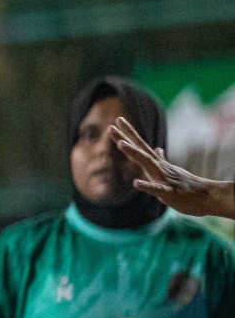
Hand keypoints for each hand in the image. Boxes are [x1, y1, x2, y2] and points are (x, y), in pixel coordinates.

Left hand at [109, 117, 234, 218]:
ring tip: (120, 144)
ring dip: (134, 153)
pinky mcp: (169, 192)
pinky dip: (147, 185)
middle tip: (110, 127)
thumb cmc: (186, 185)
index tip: (117, 120)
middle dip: (125, 139)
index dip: (128, 134)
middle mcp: (159, 167)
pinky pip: (157, 189)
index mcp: (156, 164)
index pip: (140, 146)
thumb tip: (157, 150)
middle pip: (140, 150)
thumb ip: (161, 161)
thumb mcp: (170, 171)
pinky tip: (136, 183)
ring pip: (147, 164)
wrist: (207, 197)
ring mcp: (164, 178)